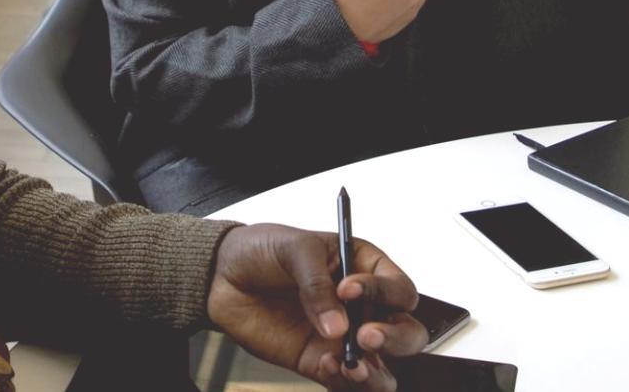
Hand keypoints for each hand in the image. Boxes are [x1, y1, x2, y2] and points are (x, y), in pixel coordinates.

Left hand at [207, 224, 427, 390]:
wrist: (222, 274)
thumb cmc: (263, 249)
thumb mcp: (294, 248)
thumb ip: (317, 284)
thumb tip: (337, 325)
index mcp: (364, 268)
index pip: (399, 288)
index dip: (384, 291)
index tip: (348, 289)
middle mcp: (361, 307)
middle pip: (406, 333)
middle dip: (395, 338)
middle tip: (365, 335)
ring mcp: (342, 337)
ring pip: (383, 367)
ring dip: (376, 371)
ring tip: (351, 364)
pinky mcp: (320, 361)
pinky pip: (345, 381)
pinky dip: (344, 381)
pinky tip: (328, 366)